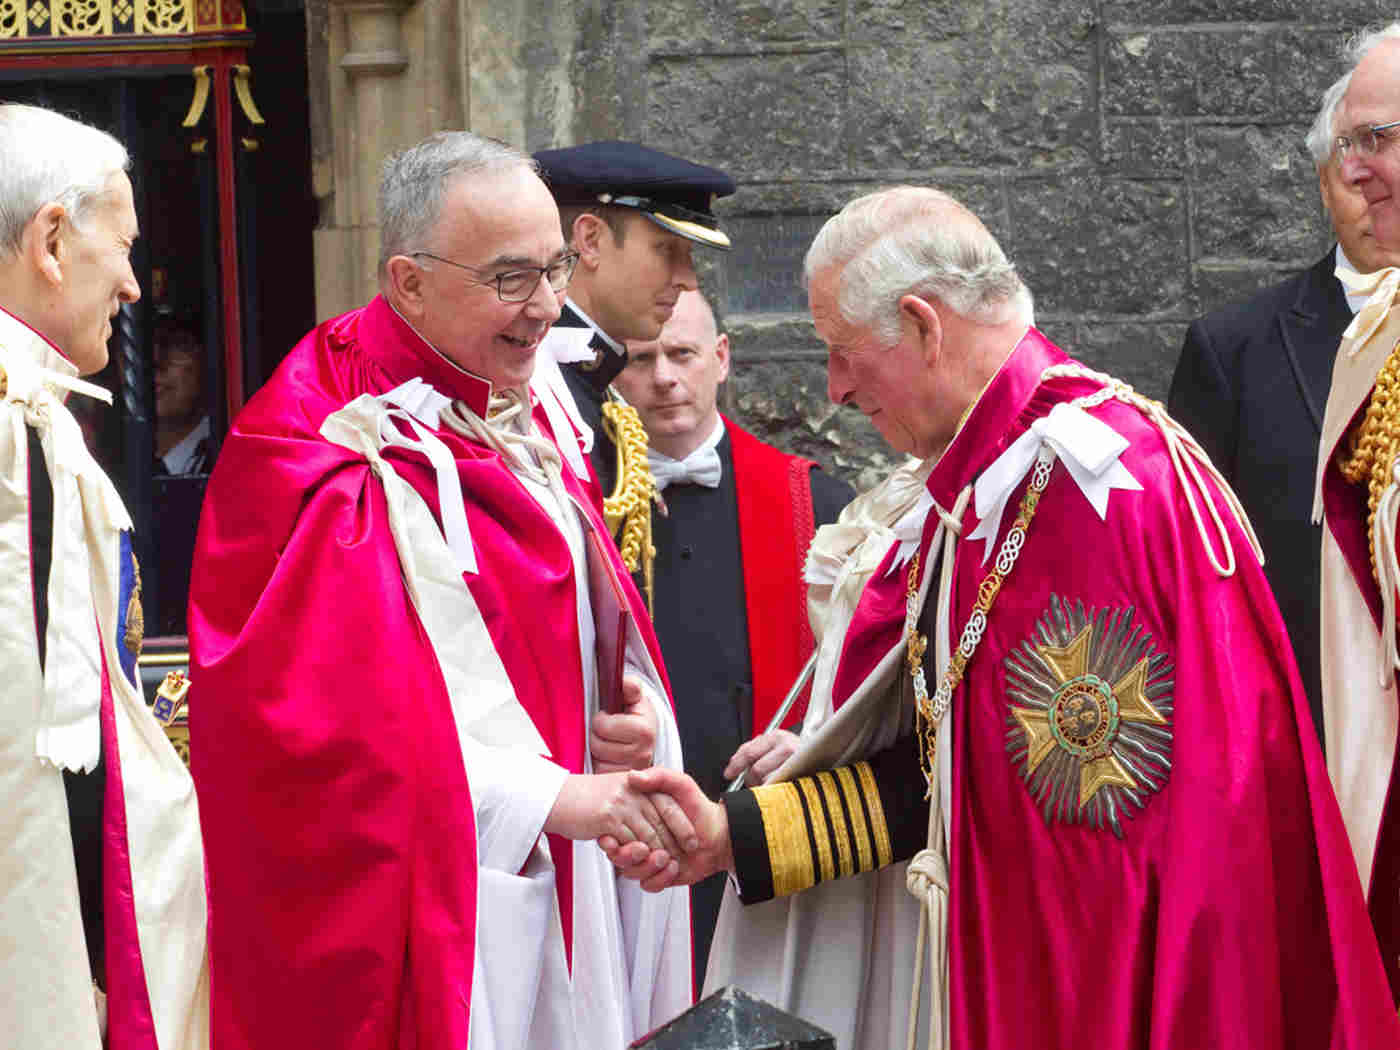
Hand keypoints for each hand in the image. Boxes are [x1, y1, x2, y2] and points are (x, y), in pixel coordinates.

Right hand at [545, 772, 696, 859]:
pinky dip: (637, 856)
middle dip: (674, 844)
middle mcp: (633, 790)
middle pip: (663, 822)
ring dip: (657, 854)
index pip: (669, 805)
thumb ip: (639, 796)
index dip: (683, 825)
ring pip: (648, 835)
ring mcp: (621, 803)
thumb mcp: (617, 787)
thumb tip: (658, 813)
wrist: (558, 797)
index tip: (692, 842)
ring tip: (663, 865)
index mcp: (638, 783)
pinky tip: (641, 863)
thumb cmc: (587, 796)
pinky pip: (629, 842)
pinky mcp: (608, 818)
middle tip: (680, 860)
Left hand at [590, 674, 657, 772]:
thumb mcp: (635, 698)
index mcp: (645, 731)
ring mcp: (633, 772)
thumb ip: (630, 687)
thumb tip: (626, 683)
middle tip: (607, 733)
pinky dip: (600, 766)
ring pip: (597, 761)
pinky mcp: (623, 784)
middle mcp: (643, 755)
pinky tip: (608, 759)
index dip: (601, 720)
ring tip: (608, 745)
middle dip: (597, 736)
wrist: (646, 738)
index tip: (608, 717)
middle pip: (598, 745)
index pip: (603, 726)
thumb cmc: (636, 717)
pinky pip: (599, 775)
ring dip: (598, 752)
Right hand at [601, 767, 732, 891]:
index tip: (637, 837)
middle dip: (639, 855)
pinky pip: (646, 883)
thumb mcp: (683, 785)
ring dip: (649, 867)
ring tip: (667, 858)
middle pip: (625, 849)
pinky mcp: (654, 871)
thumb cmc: (700, 809)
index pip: (621, 828)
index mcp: (639, 810)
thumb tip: (635, 777)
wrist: (720, 836)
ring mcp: (644, 853)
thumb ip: (661, 777)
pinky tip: (672, 868)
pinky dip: (659, 879)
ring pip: (632, 869)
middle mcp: (638, 831)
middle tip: (660, 850)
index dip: (629, 834)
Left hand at [724, 729, 799, 787]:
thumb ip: (753, 751)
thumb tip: (733, 766)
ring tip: (769, 783)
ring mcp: (796, 762)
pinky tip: (777, 787)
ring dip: (764, 786)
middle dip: (751, 779)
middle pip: (757, 769)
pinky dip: (774, 791)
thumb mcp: (773, 745)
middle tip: (753, 783)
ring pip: (768, 780)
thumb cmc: (793, 753)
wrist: (820, 757)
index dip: (735, 765)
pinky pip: (780, 788)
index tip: (729, 774)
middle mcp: (786, 746)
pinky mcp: (801, 775)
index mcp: (776, 736)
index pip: (749, 752)